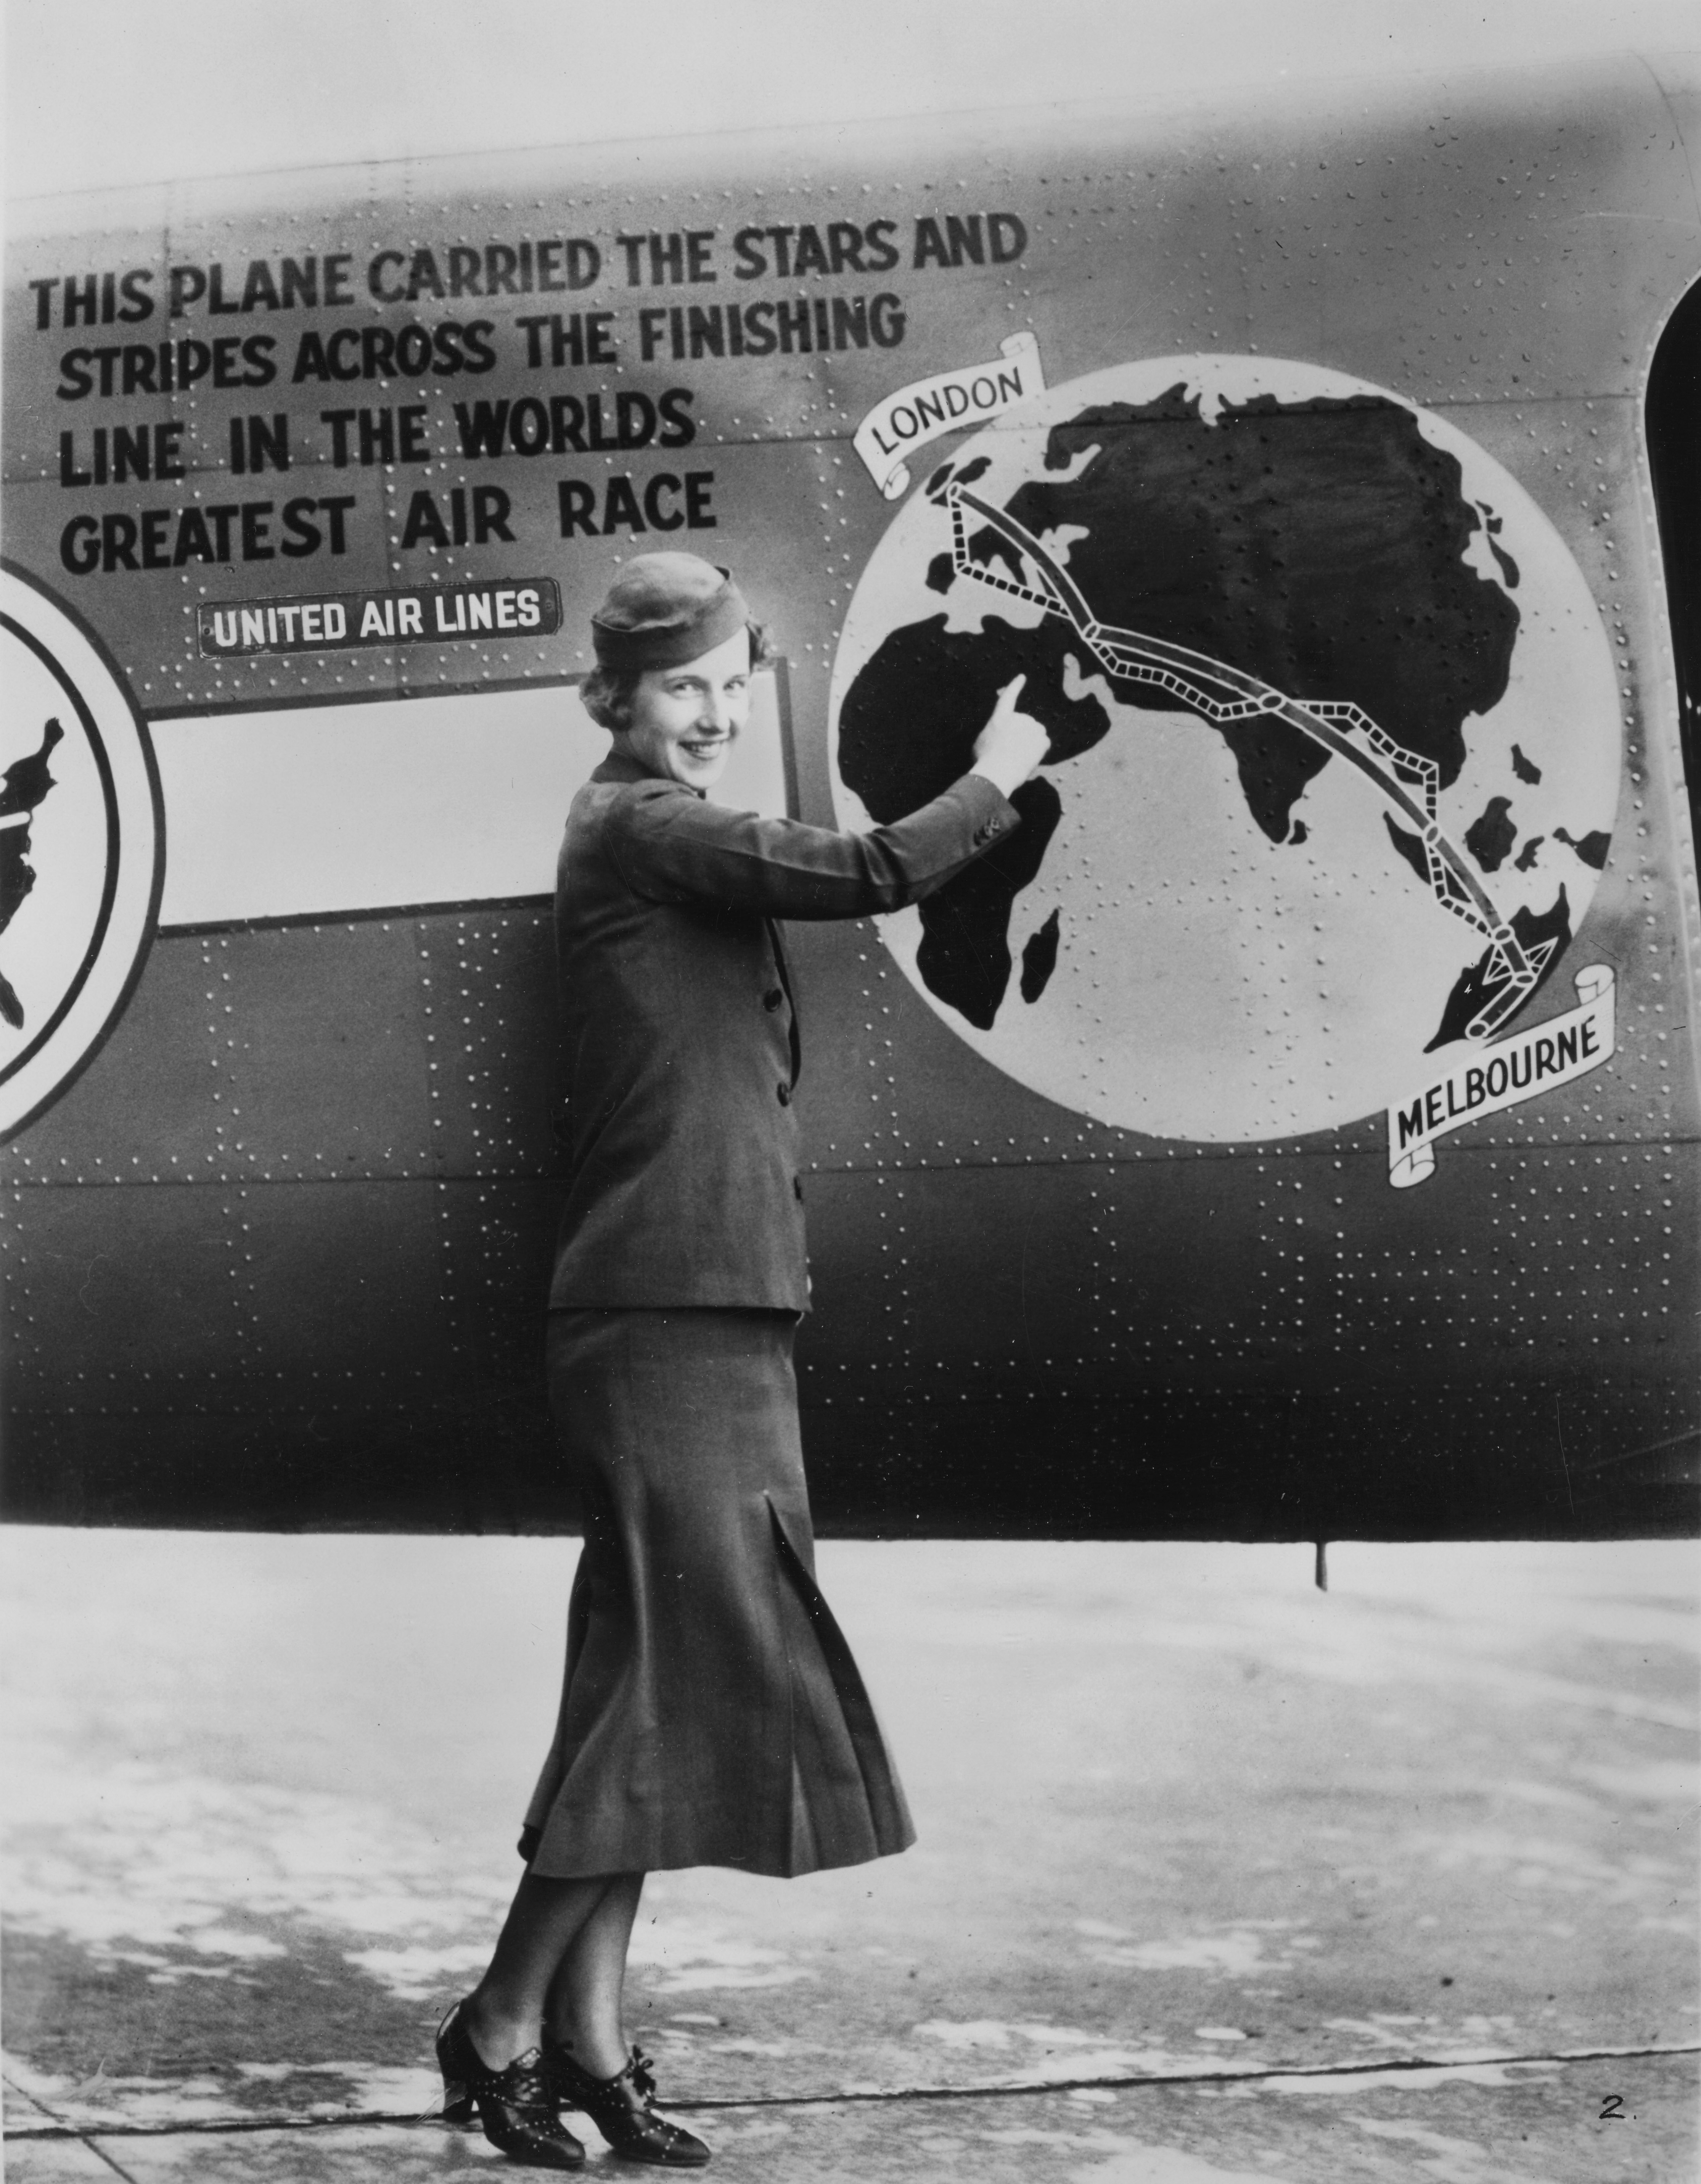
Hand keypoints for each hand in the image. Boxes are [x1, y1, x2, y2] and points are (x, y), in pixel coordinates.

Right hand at [970, 676, 1049, 798]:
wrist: (997, 773)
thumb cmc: (985, 761)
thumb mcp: (981, 742)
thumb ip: (993, 733)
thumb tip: (999, 735)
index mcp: (1000, 717)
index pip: (1008, 697)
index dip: (1015, 686)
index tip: (1022, 677)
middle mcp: (1018, 718)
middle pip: (1025, 725)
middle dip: (1022, 736)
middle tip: (1011, 753)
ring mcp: (1032, 727)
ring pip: (1036, 734)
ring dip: (1030, 744)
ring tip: (1018, 758)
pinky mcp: (1042, 739)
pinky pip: (1044, 744)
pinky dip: (1038, 753)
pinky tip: (1028, 760)